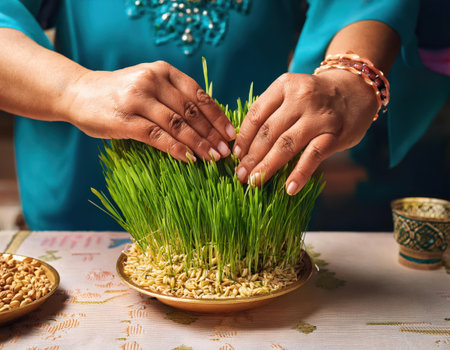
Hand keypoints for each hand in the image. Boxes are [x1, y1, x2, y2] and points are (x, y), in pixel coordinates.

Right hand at [63, 61, 235, 161]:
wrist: (79, 93)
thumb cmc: (120, 92)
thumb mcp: (149, 84)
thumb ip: (174, 96)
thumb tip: (208, 122)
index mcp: (163, 71)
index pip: (199, 95)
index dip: (217, 116)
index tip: (230, 133)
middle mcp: (152, 81)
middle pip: (191, 111)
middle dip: (212, 133)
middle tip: (225, 151)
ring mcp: (138, 100)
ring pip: (178, 125)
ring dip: (199, 144)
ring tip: (213, 158)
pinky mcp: (125, 120)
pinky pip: (158, 137)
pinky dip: (177, 149)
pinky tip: (190, 159)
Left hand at [233, 69, 378, 193]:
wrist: (356, 88)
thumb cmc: (316, 97)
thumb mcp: (292, 93)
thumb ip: (272, 112)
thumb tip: (246, 147)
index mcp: (284, 86)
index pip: (256, 115)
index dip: (243, 138)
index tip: (235, 156)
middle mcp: (300, 98)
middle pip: (268, 132)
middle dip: (250, 156)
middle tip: (240, 175)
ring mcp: (318, 116)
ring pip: (286, 145)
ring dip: (267, 166)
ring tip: (255, 182)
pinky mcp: (334, 134)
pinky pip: (313, 156)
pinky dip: (299, 174)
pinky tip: (289, 189)